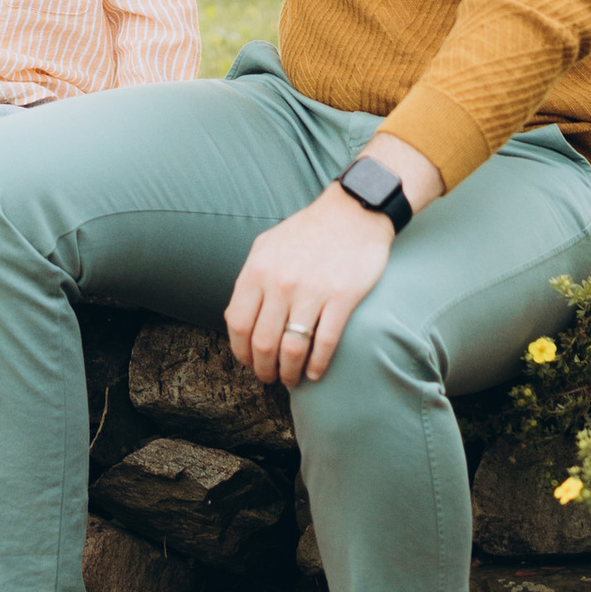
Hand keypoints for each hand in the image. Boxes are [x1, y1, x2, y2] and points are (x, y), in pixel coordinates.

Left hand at [224, 188, 392, 387]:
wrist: (353, 212)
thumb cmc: (309, 231)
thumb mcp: (267, 246)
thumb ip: (251, 279)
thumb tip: (237, 316)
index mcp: (258, 269)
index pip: (238, 323)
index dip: (240, 351)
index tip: (249, 362)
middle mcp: (280, 282)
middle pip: (263, 342)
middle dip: (264, 369)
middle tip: (270, 377)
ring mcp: (311, 291)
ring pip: (291, 349)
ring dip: (289, 373)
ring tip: (291, 379)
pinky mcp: (342, 298)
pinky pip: (324, 343)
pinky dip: (317, 365)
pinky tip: (315, 372)